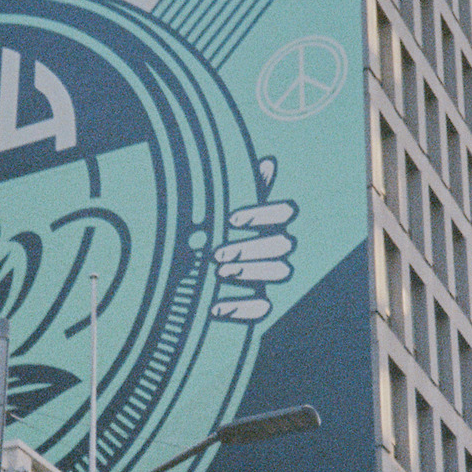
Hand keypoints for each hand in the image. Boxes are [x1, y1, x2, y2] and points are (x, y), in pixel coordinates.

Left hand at [212, 158, 295, 322]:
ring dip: (250, 272)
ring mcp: (270, 275)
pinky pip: (263, 307)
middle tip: (218, 253)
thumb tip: (267, 163)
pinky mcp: (260, 302)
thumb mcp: (221, 212)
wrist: (188, 275)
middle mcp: (276, 248)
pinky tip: (216, 306)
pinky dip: (241, 308)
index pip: (284, 212)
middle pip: (282, 244)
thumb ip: (241, 192)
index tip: (232, 219)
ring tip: (219, 272)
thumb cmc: (211, 233)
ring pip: (280, 271)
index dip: (262, 214)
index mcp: (270, 221)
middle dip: (251, 247)